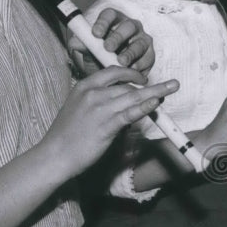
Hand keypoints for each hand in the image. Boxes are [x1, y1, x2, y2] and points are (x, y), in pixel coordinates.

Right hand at [39, 67, 178, 178]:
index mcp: (85, 86)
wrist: (54, 155)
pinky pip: (130, 113)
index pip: (114, 71)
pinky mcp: (106, 125)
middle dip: (149, 85)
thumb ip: (98, 100)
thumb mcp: (78, 107)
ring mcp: (100, 109)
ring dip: (155, 92)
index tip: (143, 78)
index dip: (132, 73)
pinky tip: (156, 103)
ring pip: (133, 96)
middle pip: (127, 85)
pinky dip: (145, 107)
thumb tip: (120, 99)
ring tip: (172, 87)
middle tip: (169, 85)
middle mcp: (93, 94)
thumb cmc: (67, 134)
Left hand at [70, 8, 154, 76]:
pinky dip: (140, 64)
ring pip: (140, 43)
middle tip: (108, 47)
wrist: (111, 74)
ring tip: (121, 62)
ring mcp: (142, 40)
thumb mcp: (89, 51)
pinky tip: (132, 70)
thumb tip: (75, 42)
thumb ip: (84, 46)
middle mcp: (131, 27)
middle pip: (128, 26)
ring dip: (130, 53)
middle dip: (118, 37)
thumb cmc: (100, 56)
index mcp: (114, 21)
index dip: (103, 22)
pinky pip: (148, 58)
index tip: (95, 33)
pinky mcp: (150, 55)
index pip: (110, 15)